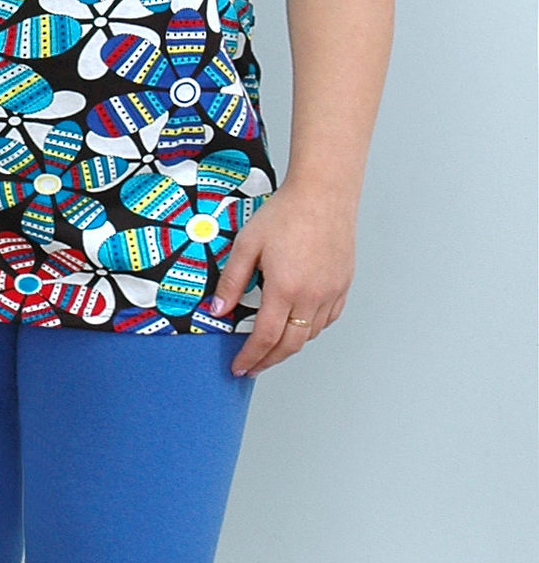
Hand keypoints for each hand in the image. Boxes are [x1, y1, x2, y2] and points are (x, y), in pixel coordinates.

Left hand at [209, 180, 356, 377]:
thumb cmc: (285, 214)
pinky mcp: (343, 285)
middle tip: (253, 367)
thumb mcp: (247, 244)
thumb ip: (232, 281)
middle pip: (291, 345)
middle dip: (269, 361)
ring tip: (271, 348)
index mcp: (285, 288)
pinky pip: (327, 319)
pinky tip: (298, 326)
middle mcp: (312, 296)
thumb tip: (218, 311)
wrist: (323, 194)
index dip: (251, 357)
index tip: (239, 367)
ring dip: (290, 347)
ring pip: (311, 335)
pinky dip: (311, 330)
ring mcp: (331, 292)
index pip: (266, 337)